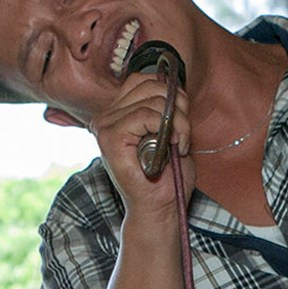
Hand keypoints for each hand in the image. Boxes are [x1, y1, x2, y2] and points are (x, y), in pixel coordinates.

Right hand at [88, 69, 191, 219]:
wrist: (160, 208)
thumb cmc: (166, 176)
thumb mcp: (170, 131)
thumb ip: (167, 106)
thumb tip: (173, 84)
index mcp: (117, 113)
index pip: (143, 80)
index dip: (170, 93)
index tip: (181, 119)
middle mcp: (106, 117)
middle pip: (149, 85)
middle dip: (178, 106)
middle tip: (183, 133)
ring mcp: (105, 126)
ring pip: (152, 100)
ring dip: (178, 121)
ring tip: (179, 143)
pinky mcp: (110, 138)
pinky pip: (145, 115)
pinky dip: (170, 129)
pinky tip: (174, 148)